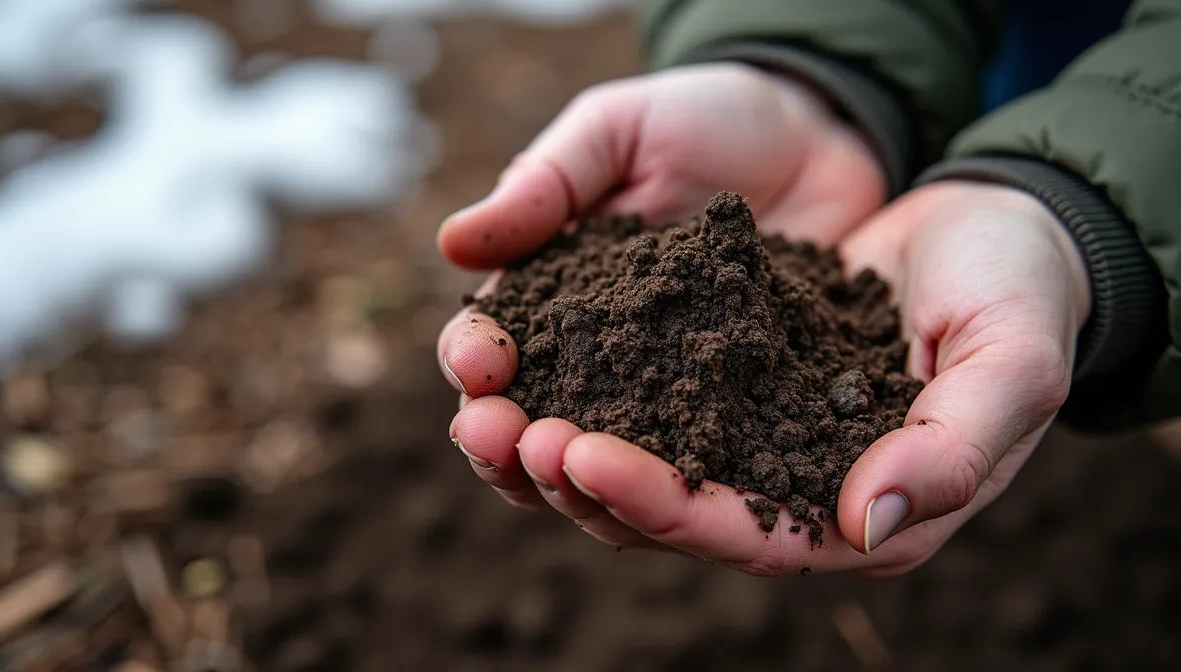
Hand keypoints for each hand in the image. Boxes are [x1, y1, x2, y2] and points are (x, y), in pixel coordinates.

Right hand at [438, 61, 885, 458]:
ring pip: (598, 475)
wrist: (821, 133)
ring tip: (569, 469)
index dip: (473, 361)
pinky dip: (672, 492)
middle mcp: (598, 366)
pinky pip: (698, 474)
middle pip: (527, 431)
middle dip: (503, 445)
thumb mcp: (616, 131)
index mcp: (550, 299)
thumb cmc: (706, 118)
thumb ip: (545, 185)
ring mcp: (669, 403)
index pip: (489, 347)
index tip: (481, 362)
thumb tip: (451, 243)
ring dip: (570, 485)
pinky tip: (669, 488)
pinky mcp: (740, 425)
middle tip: (508, 441)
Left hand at [445, 180, 1090, 575]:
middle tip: (498, 434)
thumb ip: (957, 448)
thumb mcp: (1012, 362)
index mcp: (859, 514)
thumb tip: (869, 521)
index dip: (658, 502)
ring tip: (481, 408)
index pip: (744, 533)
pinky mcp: (721, 382)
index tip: (578, 456)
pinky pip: (638, 398)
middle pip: (667, 512)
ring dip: (554, 445)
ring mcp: (750, 439)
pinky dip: (580, 386)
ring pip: (637, 465)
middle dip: (577, 480)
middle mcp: (792, 493)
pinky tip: (519, 362)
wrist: (997, 226)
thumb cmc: (1016, 293)